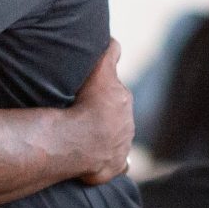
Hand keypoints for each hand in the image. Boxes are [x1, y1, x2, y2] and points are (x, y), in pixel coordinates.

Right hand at [70, 40, 133, 184]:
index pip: (116, 91)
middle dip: (106, 114)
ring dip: (106, 137)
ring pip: (117, 138)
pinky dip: (110, 161)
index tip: (95, 91)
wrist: (81, 141)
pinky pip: (117, 163)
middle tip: (85, 112)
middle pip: (117, 116)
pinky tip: (99, 159)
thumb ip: (109, 53)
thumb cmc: (87, 104)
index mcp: (123, 100)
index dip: (105, 90)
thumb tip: (114, 41)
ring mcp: (121, 147)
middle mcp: (127, 124)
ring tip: (86, 136)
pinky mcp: (114, 166)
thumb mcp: (100, 70)